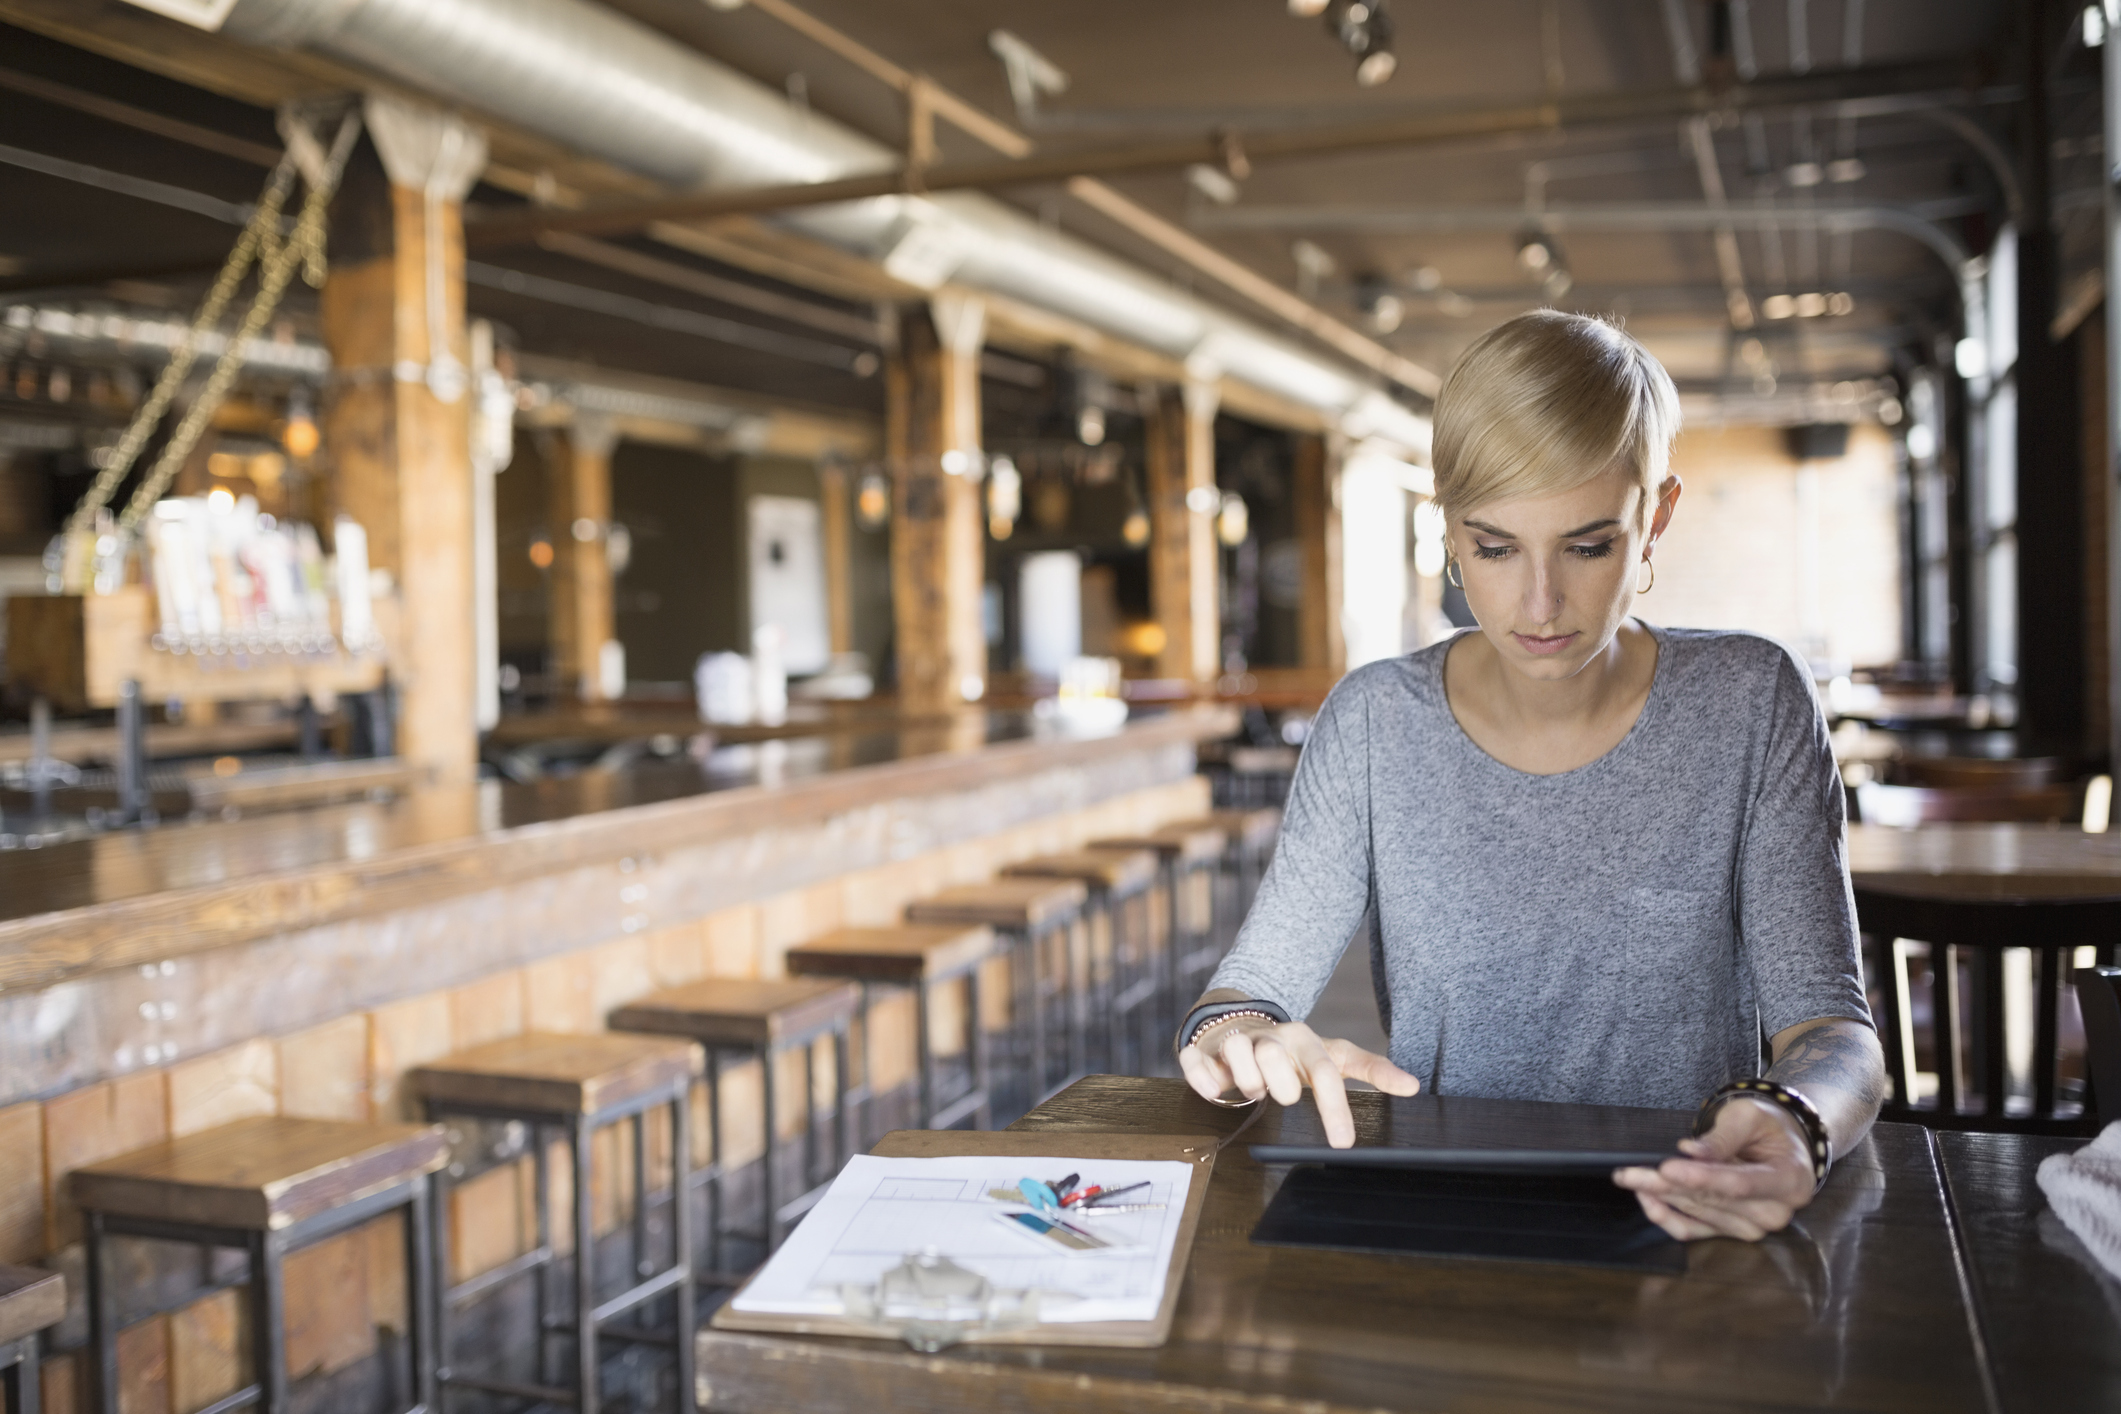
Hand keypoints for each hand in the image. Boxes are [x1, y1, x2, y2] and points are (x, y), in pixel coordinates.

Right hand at [1178, 1017, 1419, 1147]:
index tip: (1343, 1143)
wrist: (1241, 1023)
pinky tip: (1215, 1089)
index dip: (1334, 1108)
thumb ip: (1371, 1069)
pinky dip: (1205, 1080)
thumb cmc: (1294, 1052)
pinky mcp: (1203, 1050)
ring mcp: (1235, 1039)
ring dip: (1245, 1081)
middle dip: (1279, 1086)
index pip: (1325, 1073)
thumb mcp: (1332, 1055)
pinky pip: (1197, 1064)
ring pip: (1237, 1054)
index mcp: (1305, 1040)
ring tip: (1251, 1089)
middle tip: (1277, 1095)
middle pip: (1275, 1059)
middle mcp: (1270, 1036)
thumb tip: (1413, 1086)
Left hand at [1611, 1096, 1815, 1240]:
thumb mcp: (1750, 1116)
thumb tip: (1690, 1151)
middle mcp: (1774, 1211)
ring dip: (1659, 1196)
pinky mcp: (1730, 1231)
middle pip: (1712, 1199)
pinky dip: (1665, 1216)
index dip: (1702, 1177)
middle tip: (1627, 1171)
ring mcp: (1752, 1227)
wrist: (1781, 1148)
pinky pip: (1692, 1231)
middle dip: (1666, 1184)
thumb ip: (1723, 1136)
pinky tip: (1645, 1198)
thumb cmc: (1768, 1127)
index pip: (1741, 1184)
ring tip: (1629, 1177)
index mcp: (1789, 1180)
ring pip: (1697, 1214)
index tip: (1666, 1167)